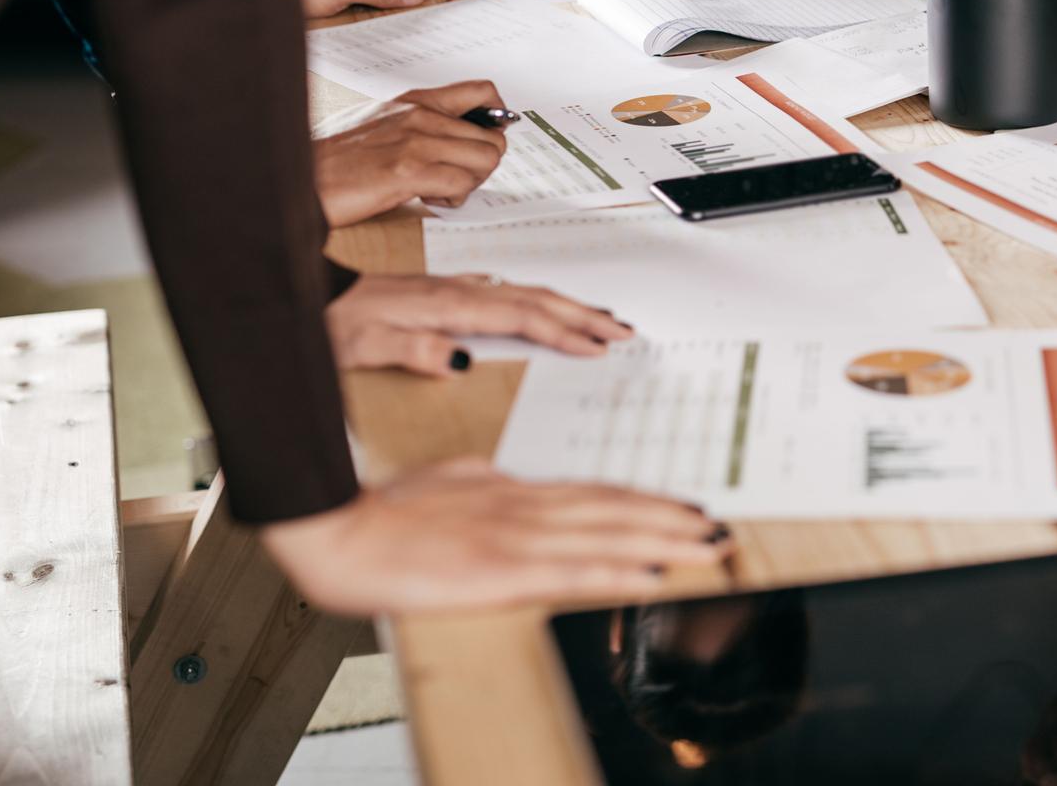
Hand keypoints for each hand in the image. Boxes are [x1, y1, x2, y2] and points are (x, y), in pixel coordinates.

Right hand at [259, 458, 731, 615]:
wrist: (334, 528)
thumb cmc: (381, 511)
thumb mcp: (448, 481)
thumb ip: (486, 483)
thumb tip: (508, 480)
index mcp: (514, 491)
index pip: (596, 493)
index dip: (647, 501)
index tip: (686, 507)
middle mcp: (526, 509)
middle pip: (615, 511)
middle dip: (673, 520)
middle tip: (722, 528)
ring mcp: (516, 537)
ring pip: (607, 536)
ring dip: (664, 540)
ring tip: (708, 545)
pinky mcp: (499, 571)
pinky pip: (572, 574)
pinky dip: (618, 574)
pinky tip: (652, 577)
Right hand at [314, 81, 508, 226]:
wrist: (303, 178)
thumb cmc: (339, 160)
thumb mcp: (384, 126)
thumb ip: (423, 125)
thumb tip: (465, 137)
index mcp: (416, 101)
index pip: (483, 91)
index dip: (498, 119)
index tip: (488, 140)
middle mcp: (421, 115)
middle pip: (493, 139)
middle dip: (480, 166)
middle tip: (453, 177)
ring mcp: (416, 141)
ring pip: (486, 161)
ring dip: (470, 183)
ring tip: (438, 187)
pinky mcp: (408, 171)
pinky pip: (462, 184)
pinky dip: (453, 199)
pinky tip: (427, 197)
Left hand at [326, 272, 632, 376]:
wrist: (303, 297)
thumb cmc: (329, 324)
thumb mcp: (363, 345)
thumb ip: (413, 350)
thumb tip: (461, 361)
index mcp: (446, 304)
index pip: (519, 316)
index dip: (562, 331)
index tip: (596, 346)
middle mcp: (455, 292)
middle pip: (533, 298)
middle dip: (582, 314)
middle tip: (622, 329)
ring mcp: (451, 290)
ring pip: (523, 294)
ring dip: (565, 307)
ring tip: (598, 319)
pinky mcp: (443, 295)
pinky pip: (505, 296)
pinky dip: (535, 305)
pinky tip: (539, 309)